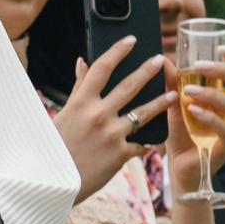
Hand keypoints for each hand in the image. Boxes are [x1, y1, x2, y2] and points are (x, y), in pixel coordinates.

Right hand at [52, 37, 166, 198]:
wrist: (52, 183)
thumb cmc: (55, 147)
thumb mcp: (63, 115)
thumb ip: (78, 89)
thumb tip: (82, 62)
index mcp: (80, 102)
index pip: (102, 67)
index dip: (118, 51)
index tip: (131, 40)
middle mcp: (97, 114)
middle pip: (129, 85)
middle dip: (148, 70)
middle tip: (161, 59)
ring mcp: (111, 134)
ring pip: (143, 112)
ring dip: (161, 102)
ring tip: (172, 94)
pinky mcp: (120, 154)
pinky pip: (141, 144)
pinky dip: (146, 142)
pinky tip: (153, 140)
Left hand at [155, 44, 224, 196]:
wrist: (177, 166)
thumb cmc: (180, 132)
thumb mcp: (174, 103)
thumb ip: (172, 83)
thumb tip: (161, 59)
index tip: (222, 48)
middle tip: (201, 65)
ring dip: (212, 95)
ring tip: (188, 91)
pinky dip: (209, 117)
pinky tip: (192, 110)